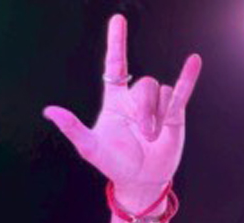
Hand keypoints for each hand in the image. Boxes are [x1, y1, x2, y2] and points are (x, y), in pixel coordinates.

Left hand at [43, 14, 201, 197]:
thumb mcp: (90, 147)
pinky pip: (181, 91)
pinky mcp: (174, 114)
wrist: (141, 181)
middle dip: (145, 109)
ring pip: (161, 91)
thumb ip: (71, 127)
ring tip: (153, 138)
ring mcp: (156, 105)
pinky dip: (188, 77)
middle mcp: (135, 99)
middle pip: (144, 84)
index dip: (116, 43)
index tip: (118, 20)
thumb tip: (50, 111)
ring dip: (158, 115)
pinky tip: (193, 61)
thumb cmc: (114, 164)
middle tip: (144, 134)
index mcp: (115, 101)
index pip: (115, 66)